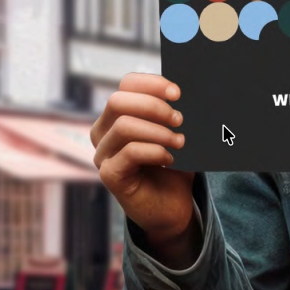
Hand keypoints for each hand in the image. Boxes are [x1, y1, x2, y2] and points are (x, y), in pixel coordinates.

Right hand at [91, 74, 195, 257]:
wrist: (172, 206)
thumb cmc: (172, 164)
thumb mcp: (175, 133)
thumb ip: (173, 113)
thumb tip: (186, 93)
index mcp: (117, 116)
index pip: (126, 85)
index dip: (152, 84)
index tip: (178, 93)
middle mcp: (103, 133)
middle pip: (118, 101)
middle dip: (153, 106)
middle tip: (179, 119)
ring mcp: (103, 154)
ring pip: (124, 126)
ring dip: (158, 131)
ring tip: (180, 141)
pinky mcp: (110, 175)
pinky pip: (130, 152)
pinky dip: (155, 150)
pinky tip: (170, 158)